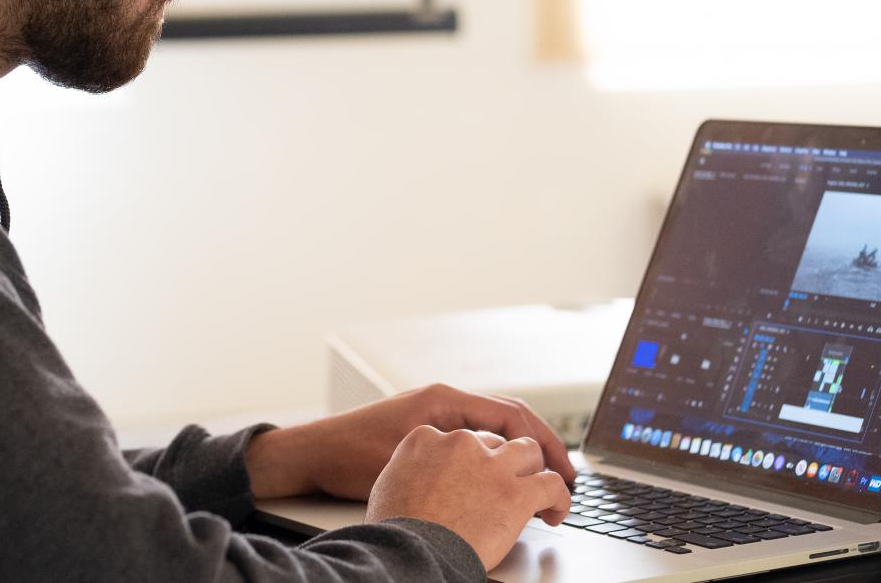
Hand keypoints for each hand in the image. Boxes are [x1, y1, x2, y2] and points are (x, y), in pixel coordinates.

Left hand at [245, 383, 574, 501]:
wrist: (314, 453)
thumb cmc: (351, 456)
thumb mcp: (409, 461)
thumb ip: (457, 464)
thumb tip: (502, 473)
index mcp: (444, 401)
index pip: (512, 416)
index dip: (544, 444)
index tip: (563, 472)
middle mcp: (444, 401)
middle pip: (510, 418)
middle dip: (543, 447)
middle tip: (567, 480)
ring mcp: (437, 413)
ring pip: (495, 428)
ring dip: (522, 450)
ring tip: (545, 480)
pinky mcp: (429, 429)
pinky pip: (477, 437)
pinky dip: (499, 454)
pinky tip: (507, 478)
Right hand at [366, 426, 570, 569]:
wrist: (410, 552)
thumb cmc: (395, 529)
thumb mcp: (389, 484)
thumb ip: (411, 470)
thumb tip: (419, 480)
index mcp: (426, 438)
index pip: (459, 438)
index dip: (469, 460)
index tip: (473, 477)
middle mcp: (461, 443)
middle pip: (495, 442)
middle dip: (501, 462)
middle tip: (505, 484)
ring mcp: (491, 465)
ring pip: (529, 451)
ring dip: (534, 468)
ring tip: (537, 489)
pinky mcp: (516, 492)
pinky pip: (552, 484)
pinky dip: (560, 497)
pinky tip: (556, 510)